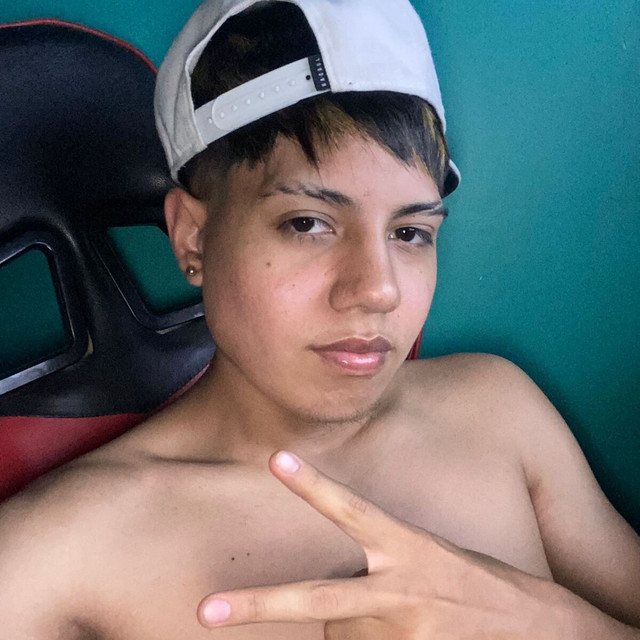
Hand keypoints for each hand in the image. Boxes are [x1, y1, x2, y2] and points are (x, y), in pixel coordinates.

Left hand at [197, 451, 568, 637]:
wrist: (550, 635)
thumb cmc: (490, 589)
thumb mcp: (440, 558)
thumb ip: (390, 566)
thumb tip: (341, 605)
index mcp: (413, 546)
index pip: (353, 510)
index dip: (314, 485)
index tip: (277, 458)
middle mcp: (404, 588)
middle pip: (321, 600)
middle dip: (260, 605)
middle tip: (206, 609)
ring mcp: (407, 631)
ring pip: (344, 636)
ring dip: (357, 634)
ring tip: (407, 624)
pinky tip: (409, 637)